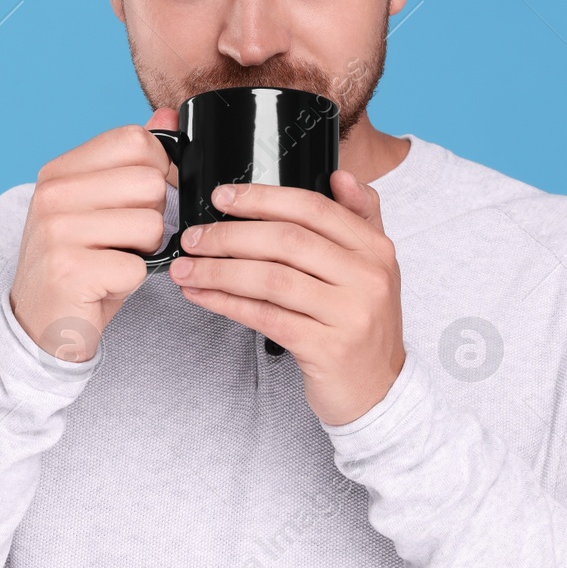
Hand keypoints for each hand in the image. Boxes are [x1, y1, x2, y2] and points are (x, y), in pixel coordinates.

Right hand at [9, 108, 178, 362]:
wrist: (40, 326)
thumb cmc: (80, 263)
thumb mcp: (102, 205)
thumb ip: (133, 159)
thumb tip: (168, 114)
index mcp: (59, 171)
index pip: (133, 140)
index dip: (159, 168)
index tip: (148, 197)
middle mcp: (52, 195)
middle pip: (149, 182)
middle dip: (152, 216)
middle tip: (122, 240)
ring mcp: (57, 231)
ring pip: (150, 224)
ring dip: (145, 251)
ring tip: (112, 261)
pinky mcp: (69, 270)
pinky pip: (138, 266)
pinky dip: (132, 281)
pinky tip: (103, 285)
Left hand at [167, 170, 405, 424]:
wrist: (380, 391)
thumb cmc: (362, 325)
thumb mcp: (371, 269)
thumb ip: (358, 219)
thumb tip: (339, 175)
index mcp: (376, 248)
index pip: (313, 209)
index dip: (262, 199)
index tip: (222, 198)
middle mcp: (367, 277)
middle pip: (286, 241)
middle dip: (230, 235)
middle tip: (193, 238)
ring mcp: (349, 314)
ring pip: (270, 279)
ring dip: (219, 270)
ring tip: (186, 268)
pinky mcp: (326, 348)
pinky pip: (265, 316)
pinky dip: (227, 302)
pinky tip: (202, 295)